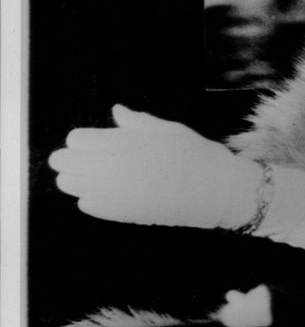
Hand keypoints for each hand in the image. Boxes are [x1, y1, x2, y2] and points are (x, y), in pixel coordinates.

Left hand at [48, 105, 262, 229]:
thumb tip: (116, 112)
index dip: (83, 140)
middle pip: (66, 162)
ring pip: (70, 185)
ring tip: (95, 177)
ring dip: (77, 179)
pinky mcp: (121, 214)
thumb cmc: (196, 155)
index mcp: (124, 142)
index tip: (94, 142)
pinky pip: (87, 206)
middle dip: (71, 159)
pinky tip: (106, 193)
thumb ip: (137, 122)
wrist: (216, 191)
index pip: (77, 139)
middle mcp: (113, 167)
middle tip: (86, 160)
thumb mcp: (168, 130)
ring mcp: (115, 192)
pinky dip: (90, 198)